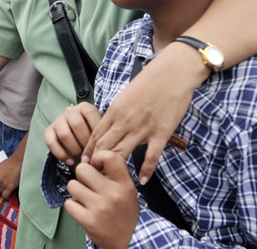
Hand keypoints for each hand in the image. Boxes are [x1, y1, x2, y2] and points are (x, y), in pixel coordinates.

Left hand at [0, 155, 20, 198]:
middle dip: (1, 189)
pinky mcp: (9, 187)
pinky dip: (8, 196)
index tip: (0, 187)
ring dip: (6, 191)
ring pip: (2, 192)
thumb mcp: (1, 168)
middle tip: (6, 188)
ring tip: (10, 189)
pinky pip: (6, 195)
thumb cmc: (12, 163)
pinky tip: (11, 194)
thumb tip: (0, 181)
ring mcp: (2, 183)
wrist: (19, 161)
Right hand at [44, 103, 101, 165]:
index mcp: (85, 108)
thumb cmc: (93, 138)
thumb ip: (105, 134)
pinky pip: (51, 142)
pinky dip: (61, 154)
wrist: (78, 142)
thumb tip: (109, 144)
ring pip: (64, 134)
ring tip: (81, 158)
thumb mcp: (101, 132)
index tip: (100, 146)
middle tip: (92, 154)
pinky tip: (70, 161)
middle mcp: (70, 111)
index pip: (91, 114)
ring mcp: (58, 120)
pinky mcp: (48, 131)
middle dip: (85, 143)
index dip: (96, 131)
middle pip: (77, 125)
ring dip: (74, 149)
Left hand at [64, 150, 138, 248]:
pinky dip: (73, 206)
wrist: (128, 240)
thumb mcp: (127, 189)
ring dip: (76, 191)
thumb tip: (91, 156)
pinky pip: (68, 204)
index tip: (97, 166)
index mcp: (124, 184)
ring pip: (72, 185)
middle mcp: (113, 194)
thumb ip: (112, 173)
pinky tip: (83, 210)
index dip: (97, 157)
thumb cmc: (124, 211)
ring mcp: (100, 208)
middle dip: (82, 175)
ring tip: (86, 198)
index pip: (108, 156)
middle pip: (82, 169)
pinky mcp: (89, 221)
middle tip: (89, 184)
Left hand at [83, 45, 196, 182]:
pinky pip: (151, 156)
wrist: (172, 74)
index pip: (96, 135)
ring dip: (114, 169)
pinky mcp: (160, 133)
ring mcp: (142, 128)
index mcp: (114, 111)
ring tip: (110, 182)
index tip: (84, 163)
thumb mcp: (125, 95)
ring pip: (122, 153)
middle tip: (92, 178)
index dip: (88, 151)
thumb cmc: (149, 82)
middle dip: (96, 163)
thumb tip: (109, 126)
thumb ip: (117, 113)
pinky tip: (142, 180)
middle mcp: (124, 121)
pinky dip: (145, 170)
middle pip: (104, 147)